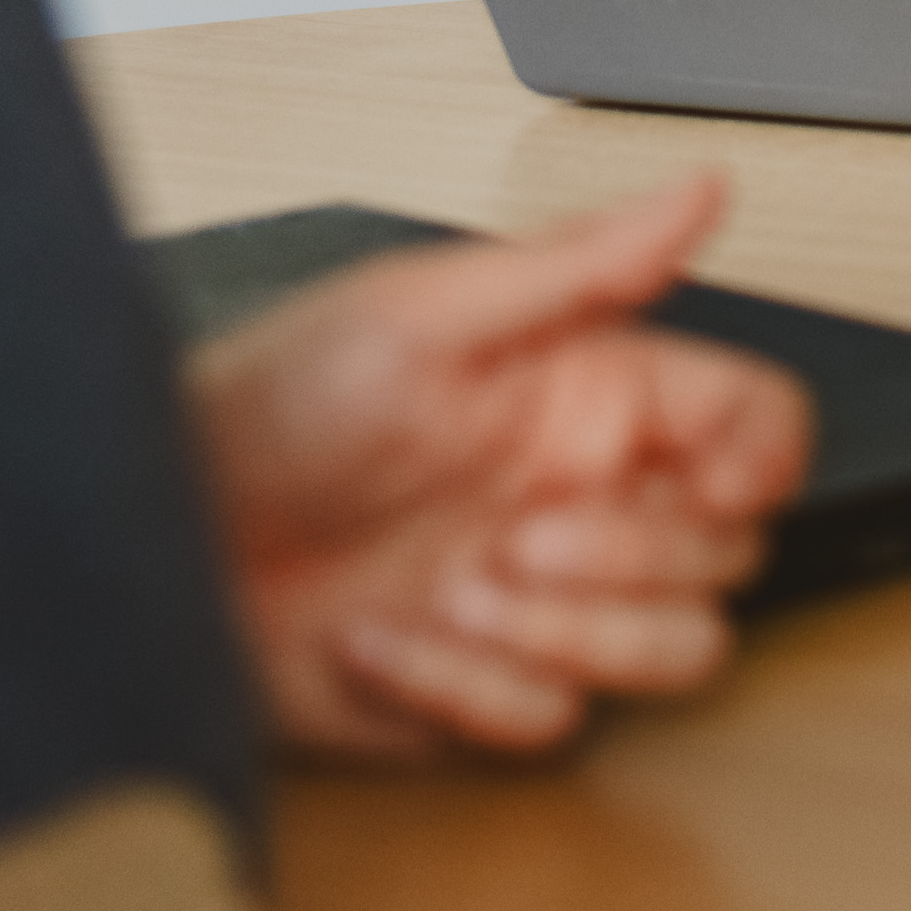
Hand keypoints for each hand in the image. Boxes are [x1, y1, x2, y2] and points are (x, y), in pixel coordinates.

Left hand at [188, 172, 814, 761]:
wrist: (151, 545)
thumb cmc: (263, 406)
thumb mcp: (418, 314)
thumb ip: (578, 261)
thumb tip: (701, 189)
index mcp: (590, 398)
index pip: (757, 427)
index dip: (758, 462)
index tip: (705, 483)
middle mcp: (586, 498)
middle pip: (730, 553)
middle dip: (629, 557)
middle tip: (516, 535)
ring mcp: (544, 600)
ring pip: (673, 650)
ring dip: (569, 633)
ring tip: (456, 591)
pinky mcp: (488, 687)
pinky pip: (551, 721)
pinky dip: (462, 688)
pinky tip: (380, 640)